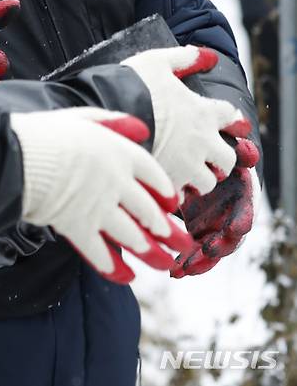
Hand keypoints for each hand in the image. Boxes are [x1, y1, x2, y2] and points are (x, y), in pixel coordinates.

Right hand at [9, 107, 194, 283]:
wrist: (19, 157)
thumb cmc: (46, 133)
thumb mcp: (83, 116)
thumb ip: (114, 121)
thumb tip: (141, 129)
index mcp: (119, 153)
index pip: (152, 174)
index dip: (165, 191)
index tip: (173, 204)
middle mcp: (116, 183)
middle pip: (148, 210)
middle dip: (168, 230)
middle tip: (182, 243)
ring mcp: (99, 208)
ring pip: (132, 235)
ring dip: (151, 252)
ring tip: (166, 264)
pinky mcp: (79, 228)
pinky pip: (101, 254)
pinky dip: (115, 268)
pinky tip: (127, 277)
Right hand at [122, 45, 246, 199]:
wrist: (108, 112)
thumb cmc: (133, 84)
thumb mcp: (158, 61)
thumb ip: (185, 58)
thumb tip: (211, 57)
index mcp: (202, 112)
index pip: (229, 115)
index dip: (230, 117)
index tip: (229, 121)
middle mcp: (201, 142)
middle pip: (227, 158)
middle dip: (219, 158)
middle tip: (205, 155)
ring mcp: (186, 165)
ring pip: (208, 181)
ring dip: (200, 177)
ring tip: (185, 172)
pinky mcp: (169, 183)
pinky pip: (183, 195)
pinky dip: (178, 190)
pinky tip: (166, 182)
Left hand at [171, 133, 260, 276]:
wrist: (206, 168)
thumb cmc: (221, 159)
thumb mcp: (230, 153)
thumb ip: (240, 151)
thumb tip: (247, 150)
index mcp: (242, 200)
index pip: (245, 213)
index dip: (241, 221)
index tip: (233, 228)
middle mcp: (231, 219)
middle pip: (228, 240)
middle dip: (218, 248)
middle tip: (207, 252)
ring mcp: (216, 230)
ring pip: (209, 252)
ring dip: (198, 262)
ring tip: (183, 270)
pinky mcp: (200, 234)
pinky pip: (194, 253)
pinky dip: (186, 263)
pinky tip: (175, 272)